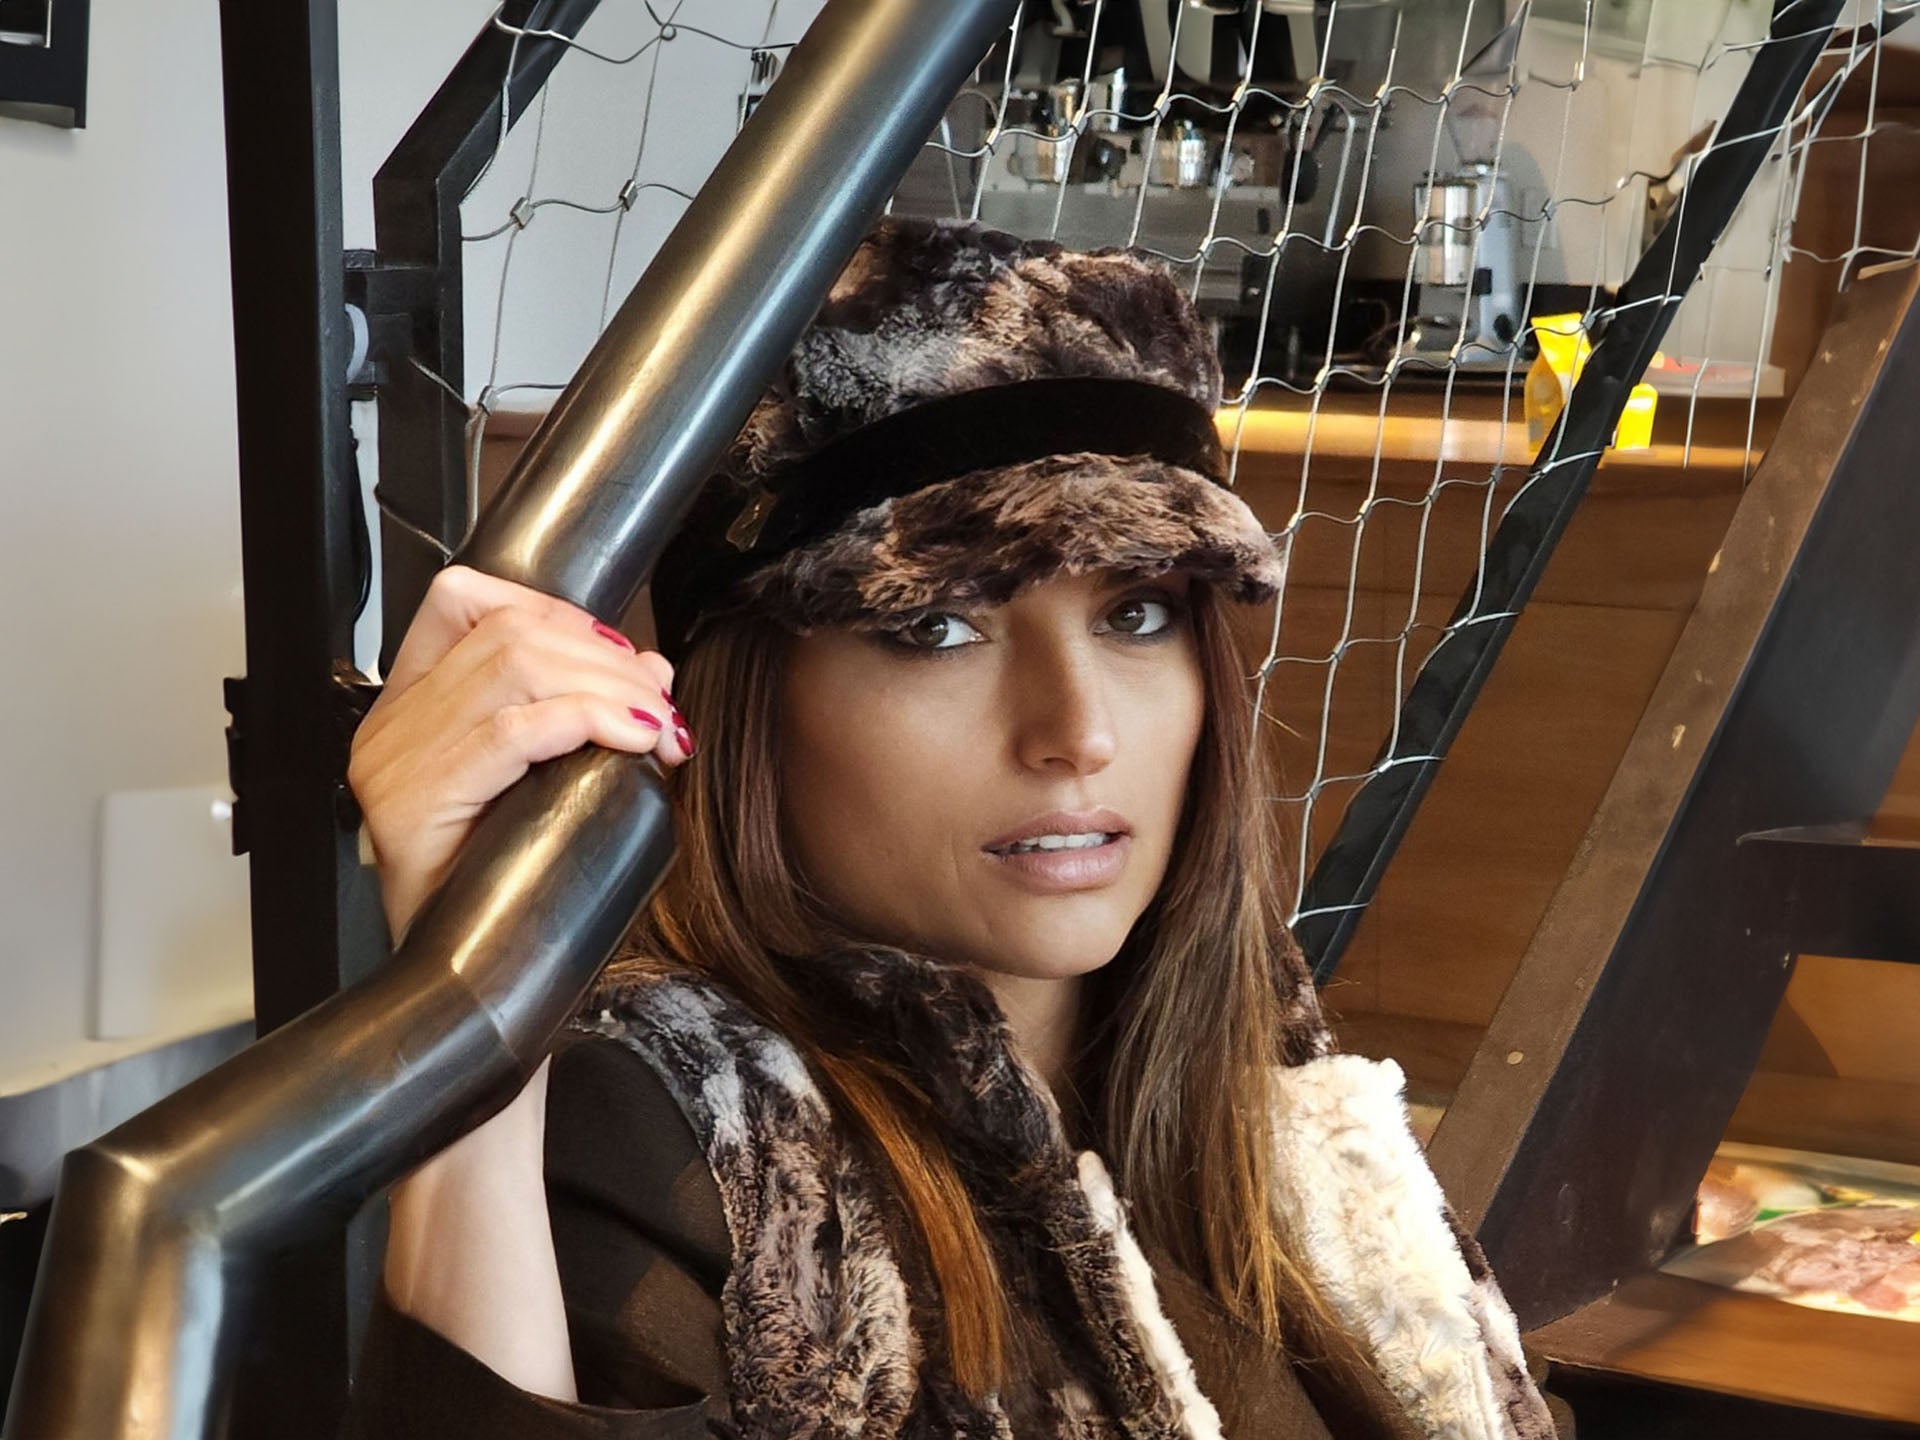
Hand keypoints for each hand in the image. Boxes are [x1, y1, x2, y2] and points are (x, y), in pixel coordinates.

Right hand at [349, 564, 694, 1397]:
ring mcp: (389, 768)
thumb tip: (653, 665)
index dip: (551, 605)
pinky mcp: (407, 811)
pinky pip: (507, 734)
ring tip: (655, 724)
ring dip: (607, 685)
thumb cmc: (517, 900)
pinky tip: (632, 741)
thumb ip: (584, 718)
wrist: (481, 1007)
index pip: (463, 600)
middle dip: (602, 653)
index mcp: (409, 710)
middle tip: (658, 699)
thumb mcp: (552, 789)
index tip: (614, 648)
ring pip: (513, 670)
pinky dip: (586, 723)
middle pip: (504, 628)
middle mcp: (386, 730)